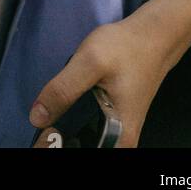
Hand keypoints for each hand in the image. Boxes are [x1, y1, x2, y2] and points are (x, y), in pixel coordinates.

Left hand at [29, 16, 179, 148]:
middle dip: (61, 138)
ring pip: (85, 141)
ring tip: (53, 113)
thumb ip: (63, 89)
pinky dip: (75, 124)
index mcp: (119, 138)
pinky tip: (65, 109)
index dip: (58, 146)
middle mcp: (121, 142)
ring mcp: (119, 133)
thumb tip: (38, 117)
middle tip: (44, 121)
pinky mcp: (115, 121)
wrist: (152, 36)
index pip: (82, 153)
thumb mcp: (90, 63)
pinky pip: (90, 131)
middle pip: (83, 148)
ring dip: (67, 131)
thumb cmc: (127, 48)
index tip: (43, 131)